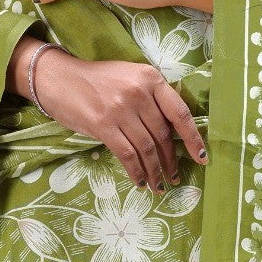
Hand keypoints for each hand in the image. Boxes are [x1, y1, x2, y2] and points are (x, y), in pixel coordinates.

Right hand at [31, 45, 208, 193]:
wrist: (60, 77)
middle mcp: (138, 91)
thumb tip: (170, 131)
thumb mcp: (129, 77)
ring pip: (147, 148)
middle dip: (170, 160)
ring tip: (158, 185)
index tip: (201, 157)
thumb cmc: (97, 79)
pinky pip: (127, 154)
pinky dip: (136, 171)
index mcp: (150, 77)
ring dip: (155, 171)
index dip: (193, 137)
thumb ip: (150, 98)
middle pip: (162, 134)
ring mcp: (121, 108)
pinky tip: (139, 181)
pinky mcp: (103, 125)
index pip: (179, 111)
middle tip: (173, 176)